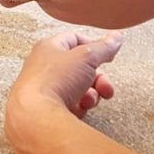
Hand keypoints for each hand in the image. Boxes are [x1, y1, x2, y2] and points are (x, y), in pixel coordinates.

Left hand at [5, 31, 121, 153]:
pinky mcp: (46, 108)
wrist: (37, 116)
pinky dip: (78, 107)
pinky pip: (70, 105)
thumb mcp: (86, 57)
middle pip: (80, 68)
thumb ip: (104, 47)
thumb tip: (116, 37)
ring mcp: (45, 89)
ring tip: (88, 101)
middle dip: (98, 79)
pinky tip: (77, 110)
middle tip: (105, 88)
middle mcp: (44, 67)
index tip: (108, 56)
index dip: (94, 46)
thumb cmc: (54, 80)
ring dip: (90, 95)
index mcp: (49, 48)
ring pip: (77, 89)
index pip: (74, 39)